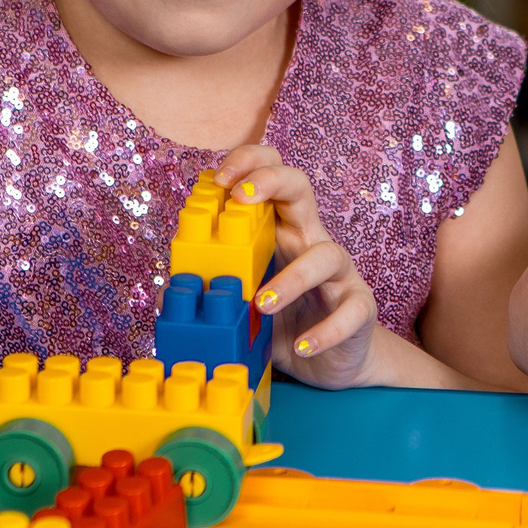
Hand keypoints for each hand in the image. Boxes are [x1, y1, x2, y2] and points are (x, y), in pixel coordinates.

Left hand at [217, 146, 381, 389]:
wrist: (331, 363)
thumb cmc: (283, 325)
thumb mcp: (240, 305)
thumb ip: (210, 292)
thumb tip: (168, 293)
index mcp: (278, 232)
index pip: (269, 176)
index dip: (248, 164)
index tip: (218, 179)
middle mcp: (309, 243)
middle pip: (300, 189)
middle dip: (270, 181)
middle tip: (240, 198)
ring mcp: (339, 274)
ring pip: (328, 254)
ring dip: (293, 277)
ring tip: (262, 304)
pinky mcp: (359, 308)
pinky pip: (350, 312)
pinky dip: (326, 330)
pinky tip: (302, 346)